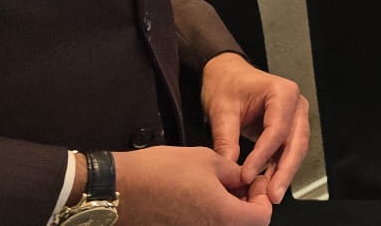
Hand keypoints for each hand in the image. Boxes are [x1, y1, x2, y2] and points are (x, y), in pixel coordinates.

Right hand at [111, 145, 273, 225]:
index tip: (255, 181)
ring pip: (222, 225)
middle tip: (239, 183)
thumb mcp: (207, 159)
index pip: (261, 218)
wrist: (118, 188)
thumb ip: (234, 172)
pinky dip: (209, 213)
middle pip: (243, 225)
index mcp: (223, 216)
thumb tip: (244, 177)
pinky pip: (202, 225)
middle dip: (246, 204)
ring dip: (227, 209)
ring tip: (218, 186)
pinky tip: (201, 195)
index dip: (262, 197)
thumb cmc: (159, 172)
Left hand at [200, 52, 309, 201]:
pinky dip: (279, 168)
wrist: (227, 74)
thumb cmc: (227, 83)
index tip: (246, 174)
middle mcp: (295, 104)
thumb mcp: (221, 109)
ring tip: (272, 194)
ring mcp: (295, 116)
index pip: (276, 129)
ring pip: (296, 149)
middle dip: (284, 170)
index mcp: (282, 92)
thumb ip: (226, 139)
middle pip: (296, 142)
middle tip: (272, 194)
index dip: (263, 155)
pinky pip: (287, 150)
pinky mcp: (289, 128)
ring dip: (284, 172)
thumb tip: (229, 168)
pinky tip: (269, 184)